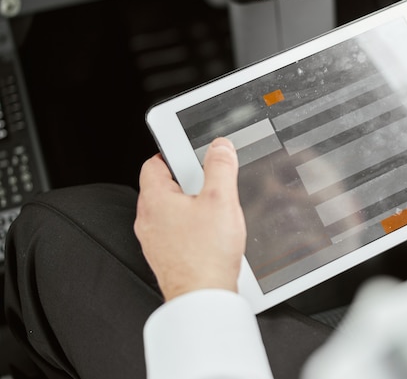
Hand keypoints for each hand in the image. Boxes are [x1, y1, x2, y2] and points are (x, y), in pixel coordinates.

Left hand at [134, 138, 245, 300]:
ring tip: (213, 210)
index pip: (153, 163)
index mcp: (154, 200)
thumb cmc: (206, 255)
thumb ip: (220, 168)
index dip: (171, 154)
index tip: (188, 152)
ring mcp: (154, 241)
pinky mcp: (165, 257)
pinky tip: (210, 235)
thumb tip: (220, 147)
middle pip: (162, 187)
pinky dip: (189, 227)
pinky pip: (174, 232)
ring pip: (169, 211)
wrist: (203, 297)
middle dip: (186, 181)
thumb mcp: (220, 200)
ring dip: (189, 206)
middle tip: (209, 182)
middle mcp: (148, 220)